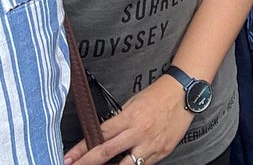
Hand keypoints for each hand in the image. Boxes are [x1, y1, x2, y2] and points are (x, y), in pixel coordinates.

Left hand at [63, 74, 192, 164]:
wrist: (183, 94)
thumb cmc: (157, 96)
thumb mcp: (132, 104)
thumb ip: (119, 122)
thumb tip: (103, 137)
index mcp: (129, 117)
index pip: (100, 135)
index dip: (81, 148)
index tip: (69, 157)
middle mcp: (139, 132)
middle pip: (107, 152)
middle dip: (88, 162)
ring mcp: (151, 145)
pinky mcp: (162, 153)